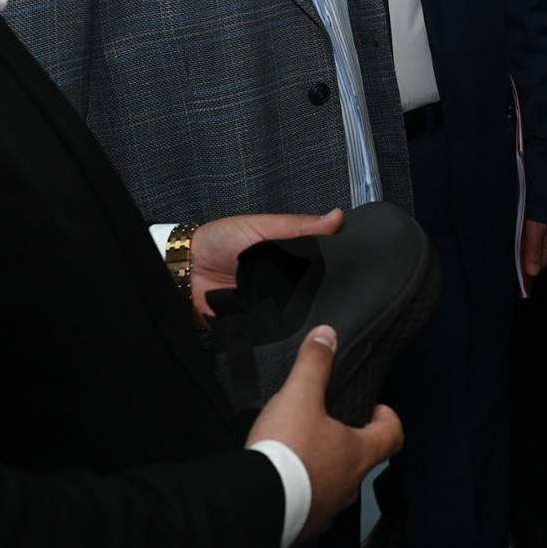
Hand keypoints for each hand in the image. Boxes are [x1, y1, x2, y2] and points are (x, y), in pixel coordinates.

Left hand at [189, 209, 343, 316]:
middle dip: (325, 294)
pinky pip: (276, 327)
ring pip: (298, 311)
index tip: (361, 271)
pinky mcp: (257, 321)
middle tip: (346, 298)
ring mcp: (271, 302)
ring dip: (305, 312)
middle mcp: (284, 279)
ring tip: (325, 317)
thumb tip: (337, 217)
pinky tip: (298, 331)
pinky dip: (283, 328)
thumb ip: (297, 226)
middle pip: (312, 289)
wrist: (185, 269)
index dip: (338, 265)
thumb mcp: (261, 226)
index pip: (320, 261)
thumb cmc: (221, 239)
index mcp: (288, 253)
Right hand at [247, 326, 403, 543]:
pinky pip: (311, 505)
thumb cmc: (288, 448)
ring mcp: (328, 511)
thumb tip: (328, 334)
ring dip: (325, 469)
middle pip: (363, 460)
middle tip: (328, 424)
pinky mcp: (303, 527)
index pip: (393, 434)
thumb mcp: (299, 397)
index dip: (387, 417)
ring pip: (336, 485)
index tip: (371, 407)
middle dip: (350, 441)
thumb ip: (314, 364)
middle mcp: (350, 486)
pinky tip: (282, 480)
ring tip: (300, 451)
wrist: (253, 505)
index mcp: (359, 454)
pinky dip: (303, 491)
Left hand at [521, 219, 546, 278]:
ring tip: (522, 236)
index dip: (525, 264)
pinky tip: (527, 231)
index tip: (515, 260)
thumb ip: (533, 252)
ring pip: (538, 248)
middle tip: (518, 244)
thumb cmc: (543, 209)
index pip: (538, 266)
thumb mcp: (534, 232)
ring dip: (528, 245)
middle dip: (526, 254)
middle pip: (538, 257)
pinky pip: (540, 240)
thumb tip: (532, 273)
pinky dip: (532, 238)